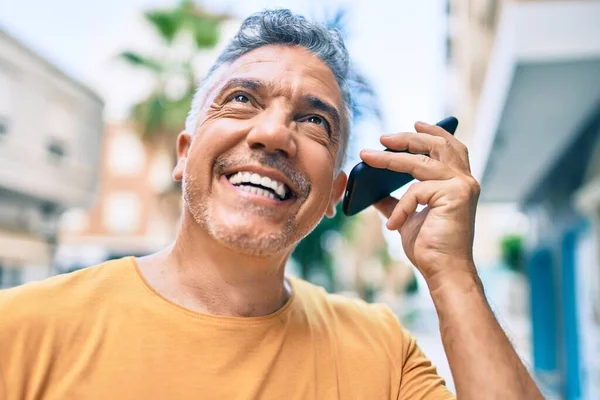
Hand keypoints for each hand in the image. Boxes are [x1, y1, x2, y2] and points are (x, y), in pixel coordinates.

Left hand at [359, 121, 479, 284]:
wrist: (444, 272)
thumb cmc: (429, 247)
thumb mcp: (406, 217)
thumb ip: (394, 200)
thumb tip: (371, 190)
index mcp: (458, 183)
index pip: (450, 147)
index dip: (434, 132)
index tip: (415, 123)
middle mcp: (464, 180)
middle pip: (437, 145)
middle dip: (408, 138)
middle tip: (383, 137)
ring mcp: (462, 186)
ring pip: (421, 161)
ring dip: (391, 157)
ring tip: (368, 157)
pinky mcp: (454, 195)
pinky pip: (416, 190)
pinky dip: (401, 207)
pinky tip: (394, 225)